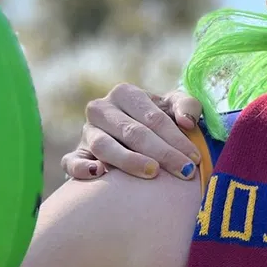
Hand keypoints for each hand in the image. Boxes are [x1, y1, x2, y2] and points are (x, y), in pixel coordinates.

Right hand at [60, 83, 205, 181]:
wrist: (133, 138)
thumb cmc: (158, 122)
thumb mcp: (174, 108)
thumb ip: (188, 107)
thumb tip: (187, 123)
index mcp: (125, 93)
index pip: (153, 118)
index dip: (176, 139)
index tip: (194, 159)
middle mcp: (101, 109)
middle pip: (132, 132)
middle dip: (162, 153)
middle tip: (183, 172)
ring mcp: (87, 132)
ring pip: (104, 146)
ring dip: (129, 160)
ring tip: (152, 173)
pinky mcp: (76, 153)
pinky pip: (72, 161)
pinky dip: (82, 167)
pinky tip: (98, 173)